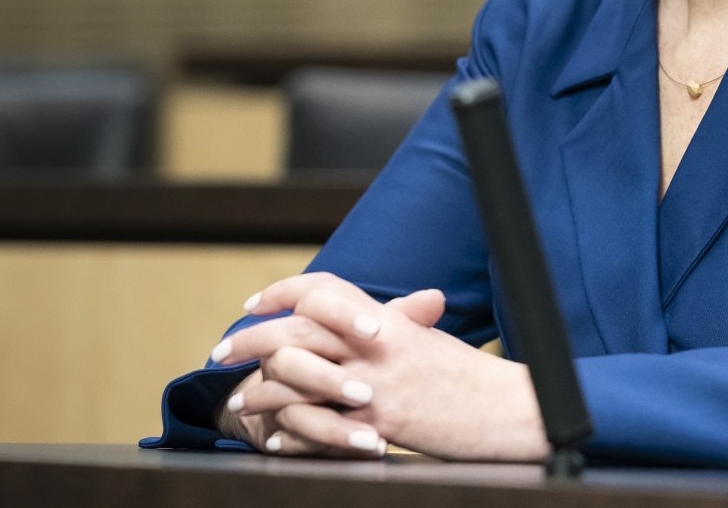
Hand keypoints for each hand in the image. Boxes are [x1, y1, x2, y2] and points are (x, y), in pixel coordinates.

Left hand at [212, 272, 547, 461]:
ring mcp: (376, 382)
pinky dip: (293, 433)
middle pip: (297, 328)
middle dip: (250, 341)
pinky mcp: (382, 420)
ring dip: (262, 390)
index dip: (282, 292)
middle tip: (220, 353)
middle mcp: (376, 344)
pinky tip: (276, 439)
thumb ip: (395, 325)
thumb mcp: (428, 341)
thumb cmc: (468, 378)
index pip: (322, 288)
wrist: (507, 408)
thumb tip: (369, 319)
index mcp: (384, 319)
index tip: (253, 305)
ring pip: (299, 376)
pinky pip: (322, 426)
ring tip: (239, 403)